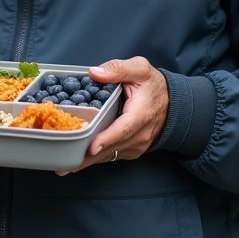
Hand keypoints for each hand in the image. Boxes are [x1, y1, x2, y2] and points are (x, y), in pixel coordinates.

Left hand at [57, 56, 168, 174]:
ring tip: (65, 168)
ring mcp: (136, 145)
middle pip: (112, 148)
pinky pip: (113, 156)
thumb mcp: (140, 69)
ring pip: (110, 156)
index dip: (106, 139)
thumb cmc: (154, 86)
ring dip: (88, 163)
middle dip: (88, 157)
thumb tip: (95, 73)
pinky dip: (96, 160)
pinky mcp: (132, 150)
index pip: (123, 129)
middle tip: (65, 166)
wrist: (174, 104)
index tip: (91, 148)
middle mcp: (140, 135)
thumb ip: (118, 69)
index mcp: (141, 115)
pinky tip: (78, 162)